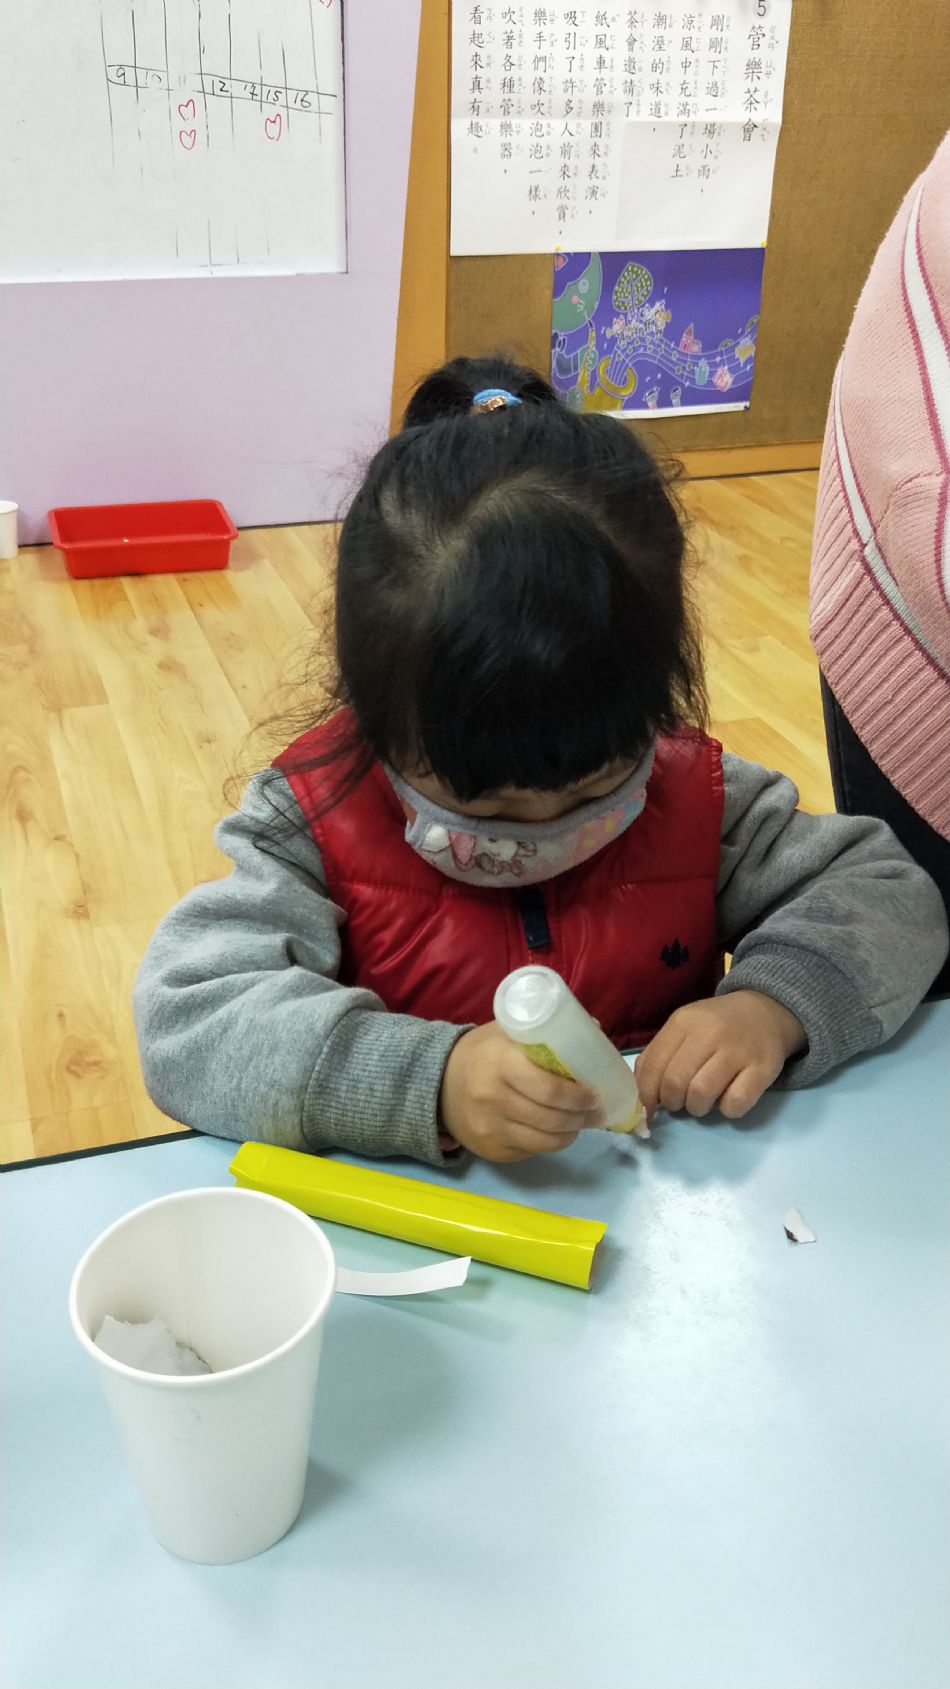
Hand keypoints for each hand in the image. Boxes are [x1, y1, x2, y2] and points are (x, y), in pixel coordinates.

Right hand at [440, 1022, 603, 1161]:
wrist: (438, 1082)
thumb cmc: (482, 1052)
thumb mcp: (508, 1031)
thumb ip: (547, 1033)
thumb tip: (595, 1031)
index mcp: (501, 1064)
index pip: (550, 1090)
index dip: (579, 1096)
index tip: (595, 1093)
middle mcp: (492, 1099)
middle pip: (552, 1119)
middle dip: (582, 1117)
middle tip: (595, 1111)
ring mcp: (490, 1129)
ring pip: (546, 1142)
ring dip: (571, 1134)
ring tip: (581, 1123)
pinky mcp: (490, 1150)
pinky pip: (531, 1152)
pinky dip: (549, 1143)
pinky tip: (555, 1131)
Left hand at [635, 990, 806, 1122]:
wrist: (767, 1010)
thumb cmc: (717, 1025)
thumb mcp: (684, 1028)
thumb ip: (659, 1055)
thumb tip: (639, 1095)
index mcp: (683, 1022)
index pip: (651, 1066)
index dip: (645, 1095)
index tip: (648, 1111)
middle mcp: (709, 1033)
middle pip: (674, 1083)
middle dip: (672, 1103)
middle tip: (680, 1102)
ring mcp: (738, 1050)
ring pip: (701, 1095)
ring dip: (697, 1108)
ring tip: (702, 1101)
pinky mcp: (763, 1068)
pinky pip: (735, 1104)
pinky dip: (727, 1110)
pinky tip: (728, 1099)